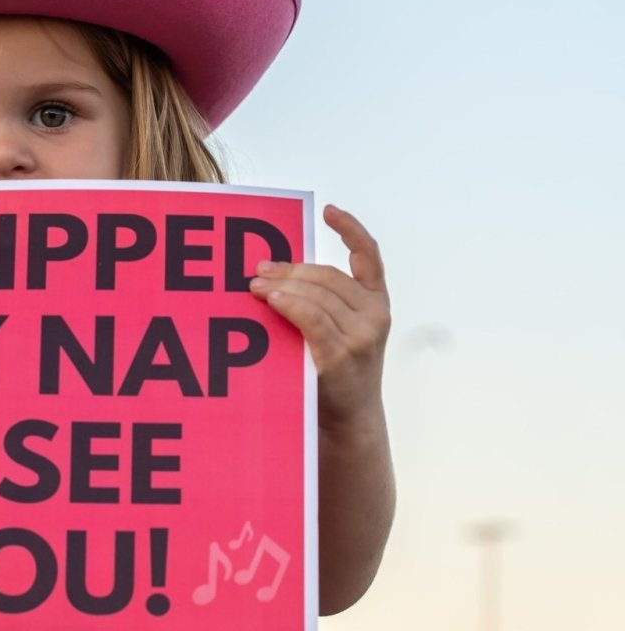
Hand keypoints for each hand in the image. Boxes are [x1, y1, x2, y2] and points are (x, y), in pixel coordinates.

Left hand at [248, 204, 388, 432]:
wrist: (348, 420)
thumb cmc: (332, 374)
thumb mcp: (337, 333)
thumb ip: (322, 304)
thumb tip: (272, 274)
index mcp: (376, 303)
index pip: (369, 256)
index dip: (350, 229)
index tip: (329, 210)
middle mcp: (375, 314)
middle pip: (326, 276)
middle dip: (290, 269)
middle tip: (258, 270)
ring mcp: (362, 333)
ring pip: (316, 294)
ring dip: (282, 285)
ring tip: (255, 286)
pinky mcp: (343, 352)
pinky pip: (312, 317)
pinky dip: (290, 303)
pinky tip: (271, 298)